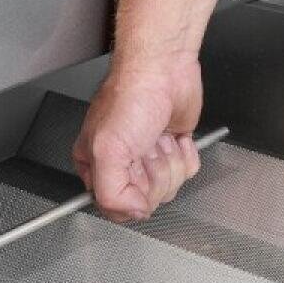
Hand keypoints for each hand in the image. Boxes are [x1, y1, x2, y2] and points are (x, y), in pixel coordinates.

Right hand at [74, 58, 203, 221]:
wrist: (163, 70)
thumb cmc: (131, 97)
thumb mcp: (108, 150)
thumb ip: (111, 193)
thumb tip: (132, 212)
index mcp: (95, 165)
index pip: (115, 206)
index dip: (131, 194)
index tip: (133, 172)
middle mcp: (122, 164)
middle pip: (146, 199)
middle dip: (153, 172)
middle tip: (145, 147)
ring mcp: (149, 158)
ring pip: (170, 187)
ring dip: (169, 160)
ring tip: (157, 137)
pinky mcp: (173, 149)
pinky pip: (187, 172)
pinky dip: (186, 154)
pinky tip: (173, 135)